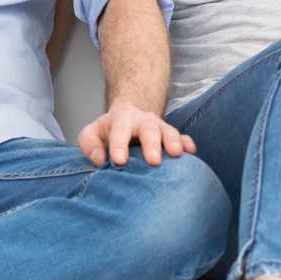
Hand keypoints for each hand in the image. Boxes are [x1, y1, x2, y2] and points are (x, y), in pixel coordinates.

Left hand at [78, 104, 195, 166]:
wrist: (127, 120)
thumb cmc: (107, 132)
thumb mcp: (91, 133)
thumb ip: (89, 144)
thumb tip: (99, 159)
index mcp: (121, 118)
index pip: (119, 130)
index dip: (119, 145)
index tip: (118, 161)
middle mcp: (143, 120)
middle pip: (148, 129)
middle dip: (151, 145)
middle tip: (153, 161)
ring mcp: (159, 127)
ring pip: (168, 131)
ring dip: (173, 142)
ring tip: (176, 154)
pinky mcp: (171, 136)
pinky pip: (183, 137)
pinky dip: (187, 144)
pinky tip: (191, 152)